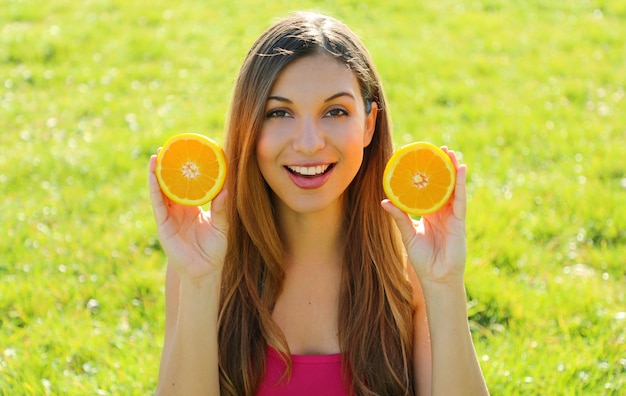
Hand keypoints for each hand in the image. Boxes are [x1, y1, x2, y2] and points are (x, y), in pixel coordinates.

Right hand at [148, 153, 228, 282]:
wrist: (204, 271)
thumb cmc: (215, 250)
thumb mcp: (221, 226)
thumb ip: (221, 209)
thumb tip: (226, 190)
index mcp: (194, 207)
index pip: (190, 184)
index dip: (188, 170)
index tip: (190, 153)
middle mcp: (180, 209)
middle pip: (172, 184)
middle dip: (169, 167)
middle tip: (169, 147)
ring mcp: (170, 216)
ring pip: (161, 191)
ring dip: (157, 174)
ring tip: (156, 156)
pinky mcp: (164, 225)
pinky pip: (158, 204)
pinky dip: (154, 189)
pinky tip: (153, 176)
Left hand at [382, 147, 466, 285]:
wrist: (437, 278)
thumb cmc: (422, 259)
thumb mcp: (408, 234)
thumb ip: (399, 217)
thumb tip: (384, 201)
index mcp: (430, 214)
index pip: (428, 190)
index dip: (427, 176)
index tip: (423, 159)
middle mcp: (442, 212)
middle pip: (443, 185)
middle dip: (442, 167)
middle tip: (439, 149)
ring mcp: (452, 216)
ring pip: (454, 188)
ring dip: (453, 170)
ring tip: (450, 152)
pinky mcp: (459, 221)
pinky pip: (461, 199)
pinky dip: (461, 184)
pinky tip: (461, 169)